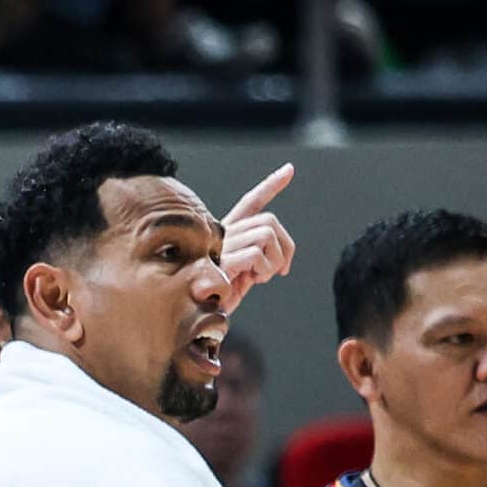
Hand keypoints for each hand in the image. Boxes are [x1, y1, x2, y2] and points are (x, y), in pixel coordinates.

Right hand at [216, 164, 294, 311]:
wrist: (198, 315)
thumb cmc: (219, 298)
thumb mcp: (244, 275)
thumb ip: (258, 261)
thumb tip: (282, 261)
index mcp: (229, 234)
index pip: (251, 203)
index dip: (270, 185)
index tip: (289, 170)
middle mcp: (224, 233)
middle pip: (270, 220)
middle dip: (286, 246)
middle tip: (280, 270)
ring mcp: (222, 244)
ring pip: (267, 234)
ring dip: (274, 261)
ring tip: (260, 278)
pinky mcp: (221, 258)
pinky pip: (257, 253)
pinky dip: (264, 269)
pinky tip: (252, 281)